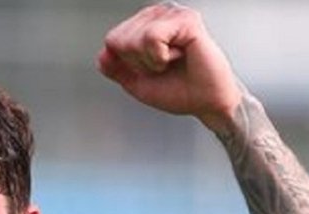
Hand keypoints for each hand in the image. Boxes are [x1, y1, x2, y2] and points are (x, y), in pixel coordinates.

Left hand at [96, 2, 241, 132]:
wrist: (206, 103)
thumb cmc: (180, 90)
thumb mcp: (137, 83)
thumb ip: (116, 69)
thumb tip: (102, 55)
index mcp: (146, 26)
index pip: (112, 40)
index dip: (127, 63)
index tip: (150, 69)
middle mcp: (159, 16)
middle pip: (119, 39)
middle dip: (138, 62)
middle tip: (162, 66)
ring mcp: (173, 15)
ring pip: (134, 39)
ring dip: (151, 61)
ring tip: (171, 61)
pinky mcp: (186, 20)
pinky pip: (152, 37)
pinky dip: (161, 57)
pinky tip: (179, 56)